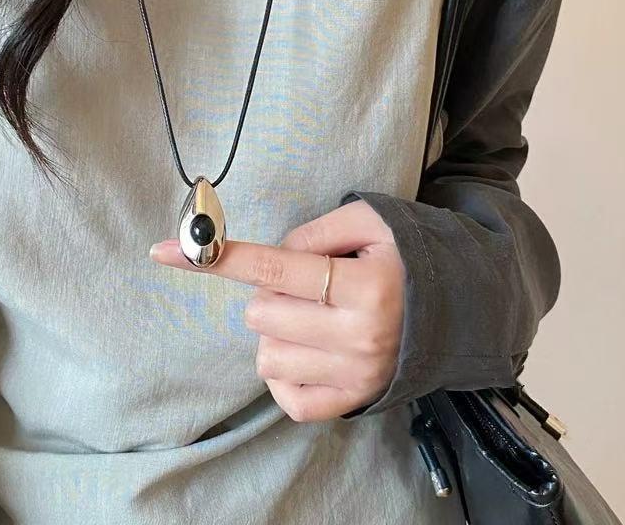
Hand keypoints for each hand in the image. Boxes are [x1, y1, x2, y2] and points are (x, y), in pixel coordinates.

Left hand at [149, 199, 404, 421]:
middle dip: (271, 294)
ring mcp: (355, 376)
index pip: (273, 268)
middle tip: (307, 286)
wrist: (458, 310)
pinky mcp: (352, 402)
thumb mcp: (370, 222)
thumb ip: (315, 231)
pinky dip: (285, 371)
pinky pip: (286, 397)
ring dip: (277, 332)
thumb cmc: (407, 258)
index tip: (167, 250)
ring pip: (266, 355)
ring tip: (313, 317)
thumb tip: (270, 258)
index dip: (219, 257)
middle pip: (261, 314)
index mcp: (364, 286)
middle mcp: (359, 336)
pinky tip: (310, 348)